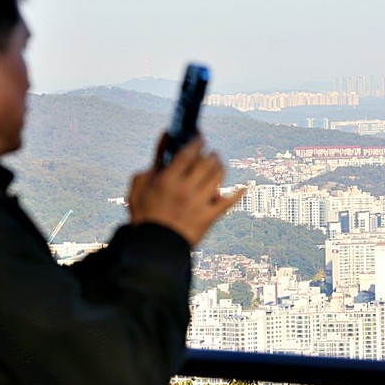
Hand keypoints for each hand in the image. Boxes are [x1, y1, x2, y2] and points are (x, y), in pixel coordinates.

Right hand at [127, 136, 244, 246]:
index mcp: (167, 181)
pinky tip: (244, 187)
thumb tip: (166, 138)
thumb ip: (153, 162)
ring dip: (220, 167)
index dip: (196, 141)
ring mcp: (198, 204)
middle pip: (206, 163)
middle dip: (211, 154)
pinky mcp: (208, 218)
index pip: (188, 153)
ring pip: (218, 177)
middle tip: (211, 153)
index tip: (200, 137)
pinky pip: (228, 203)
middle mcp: (185, 190)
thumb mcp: (140, 187)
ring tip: (218, 165)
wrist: (154, 247)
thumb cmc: (145, 215)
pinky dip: (238, 194)